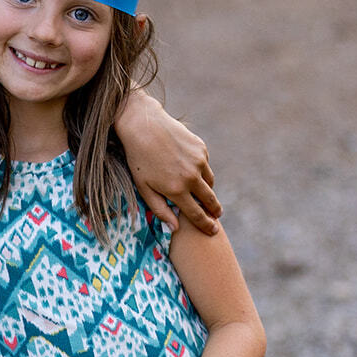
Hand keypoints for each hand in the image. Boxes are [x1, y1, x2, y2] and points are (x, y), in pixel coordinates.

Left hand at [117, 95, 221, 234]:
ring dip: (208, 190)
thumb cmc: (139, 159)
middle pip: (210, 200)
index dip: (206, 225)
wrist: (144, 125)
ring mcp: (198, 161)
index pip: (197, 214)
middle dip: (215, 211)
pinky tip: (191, 169)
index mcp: (176, 190)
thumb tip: (175, 227)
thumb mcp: (144, 188)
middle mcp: (191, 177)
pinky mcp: (201, 148)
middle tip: (217, 216)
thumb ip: (160, 209)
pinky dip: (201, 171)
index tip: (213, 231)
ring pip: (210, 182)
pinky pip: (205, 165)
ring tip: (204, 194)